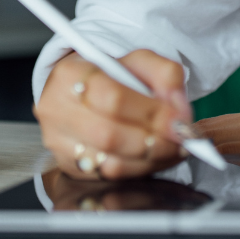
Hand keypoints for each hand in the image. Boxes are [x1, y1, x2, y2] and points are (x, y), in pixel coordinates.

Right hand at [35, 50, 190, 179]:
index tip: (180, 121)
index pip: (113, 99)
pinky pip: (109, 177)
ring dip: (151, 160)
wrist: (79, 90)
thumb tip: (179, 109)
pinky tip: (156, 158)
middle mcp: (57, 111)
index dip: (152, 113)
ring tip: (174, 148)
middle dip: (154, 141)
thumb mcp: (138, 61)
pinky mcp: (69, 168)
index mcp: (70, 76)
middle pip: (110, 136)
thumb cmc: (109, 75)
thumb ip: (165, 74)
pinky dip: (140, 171)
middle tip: (182, 138)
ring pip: (110, 164)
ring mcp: (59, 143)